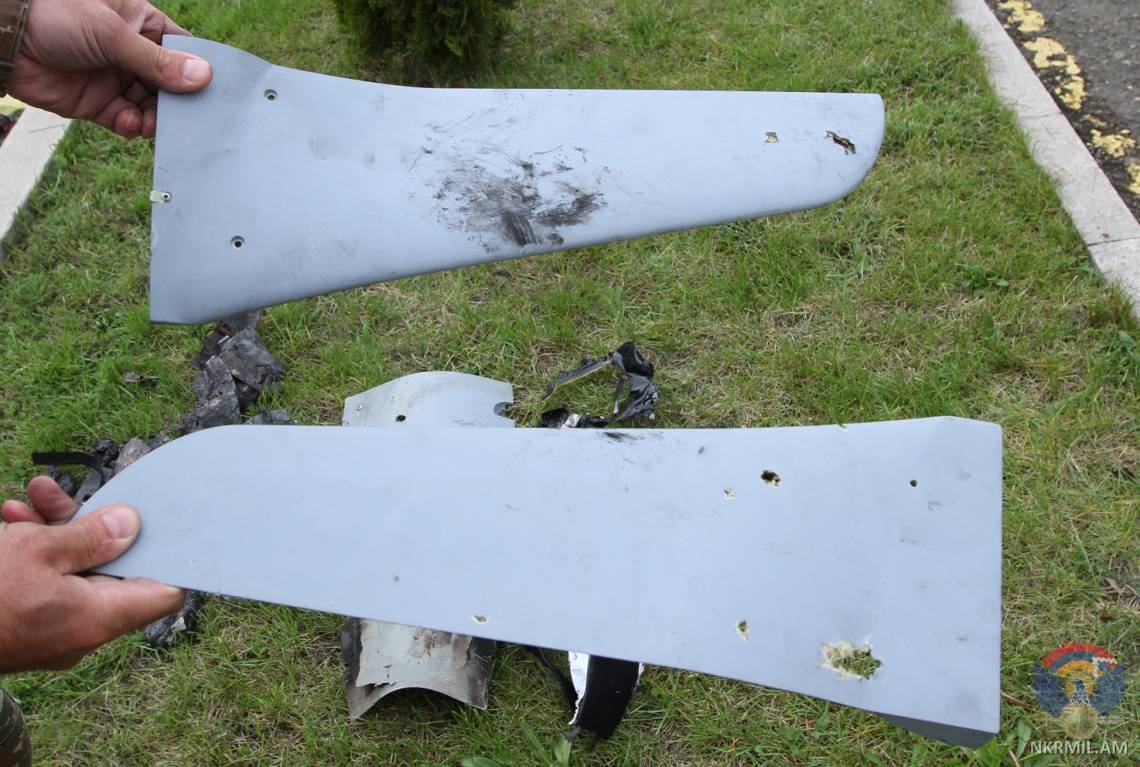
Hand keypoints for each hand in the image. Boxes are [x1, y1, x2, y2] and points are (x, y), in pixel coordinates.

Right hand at [0, 476, 184, 671]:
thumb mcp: (37, 551)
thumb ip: (90, 537)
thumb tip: (130, 525)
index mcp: (99, 619)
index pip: (163, 593)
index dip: (173, 557)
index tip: (170, 525)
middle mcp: (82, 631)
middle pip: (110, 571)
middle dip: (92, 526)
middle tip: (71, 494)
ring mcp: (52, 631)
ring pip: (71, 571)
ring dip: (53, 529)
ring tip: (31, 496)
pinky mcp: (25, 624)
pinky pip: (43, 584)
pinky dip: (32, 551)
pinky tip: (10, 518)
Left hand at [7, 0, 211, 137]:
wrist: (5, 40)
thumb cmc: (56, 16)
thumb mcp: (113, 34)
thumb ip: (158, 60)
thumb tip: (204, 76)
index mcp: (141, 23)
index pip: (182, 48)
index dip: (200, 68)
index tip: (216, 89)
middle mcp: (132, 52)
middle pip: (171, 84)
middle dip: (180, 102)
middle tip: (188, 117)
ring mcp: (116, 79)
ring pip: (152, 106)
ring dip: (158, 119)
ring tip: (154, 124)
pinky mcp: (99, 104)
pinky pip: (127, 121)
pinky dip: (132, 126)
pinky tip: (128, 123)